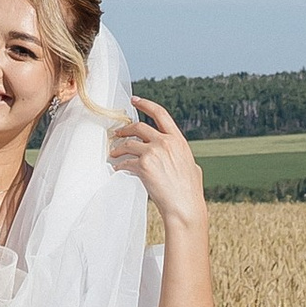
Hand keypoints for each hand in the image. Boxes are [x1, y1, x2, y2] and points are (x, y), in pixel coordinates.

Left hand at [107, 96, 207, 232]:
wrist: (184, 206)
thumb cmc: (189, 191)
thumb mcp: (191, 166)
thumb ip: (181, 156)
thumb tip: (178, 156)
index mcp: (178, 140)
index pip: (160, 114)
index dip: (146, 104)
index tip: (135, 100)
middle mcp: (166, 142)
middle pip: (138, 127)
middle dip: (125, 129)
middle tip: (117, 133)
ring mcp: (154, 152)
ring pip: (129, 144)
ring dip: (118, 148)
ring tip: (113, 152)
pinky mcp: (143, 165)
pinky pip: (126, 162)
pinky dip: (119, 165)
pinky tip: (117, 168)